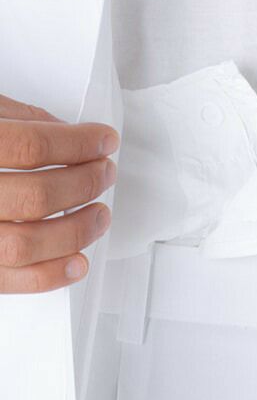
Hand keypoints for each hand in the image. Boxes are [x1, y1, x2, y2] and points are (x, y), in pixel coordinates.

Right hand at [0, 94, 118, 292]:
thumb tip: (67, 133)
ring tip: (99, 214)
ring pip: (26, 244)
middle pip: (36, 196)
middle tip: (105, 172)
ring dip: (77, 230)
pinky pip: (8, 280)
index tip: (105, 141)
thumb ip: (18, 120)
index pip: (34, 145)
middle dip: (85, 183)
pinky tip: (77, 262)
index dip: (80, 143)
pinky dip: (50, 275)